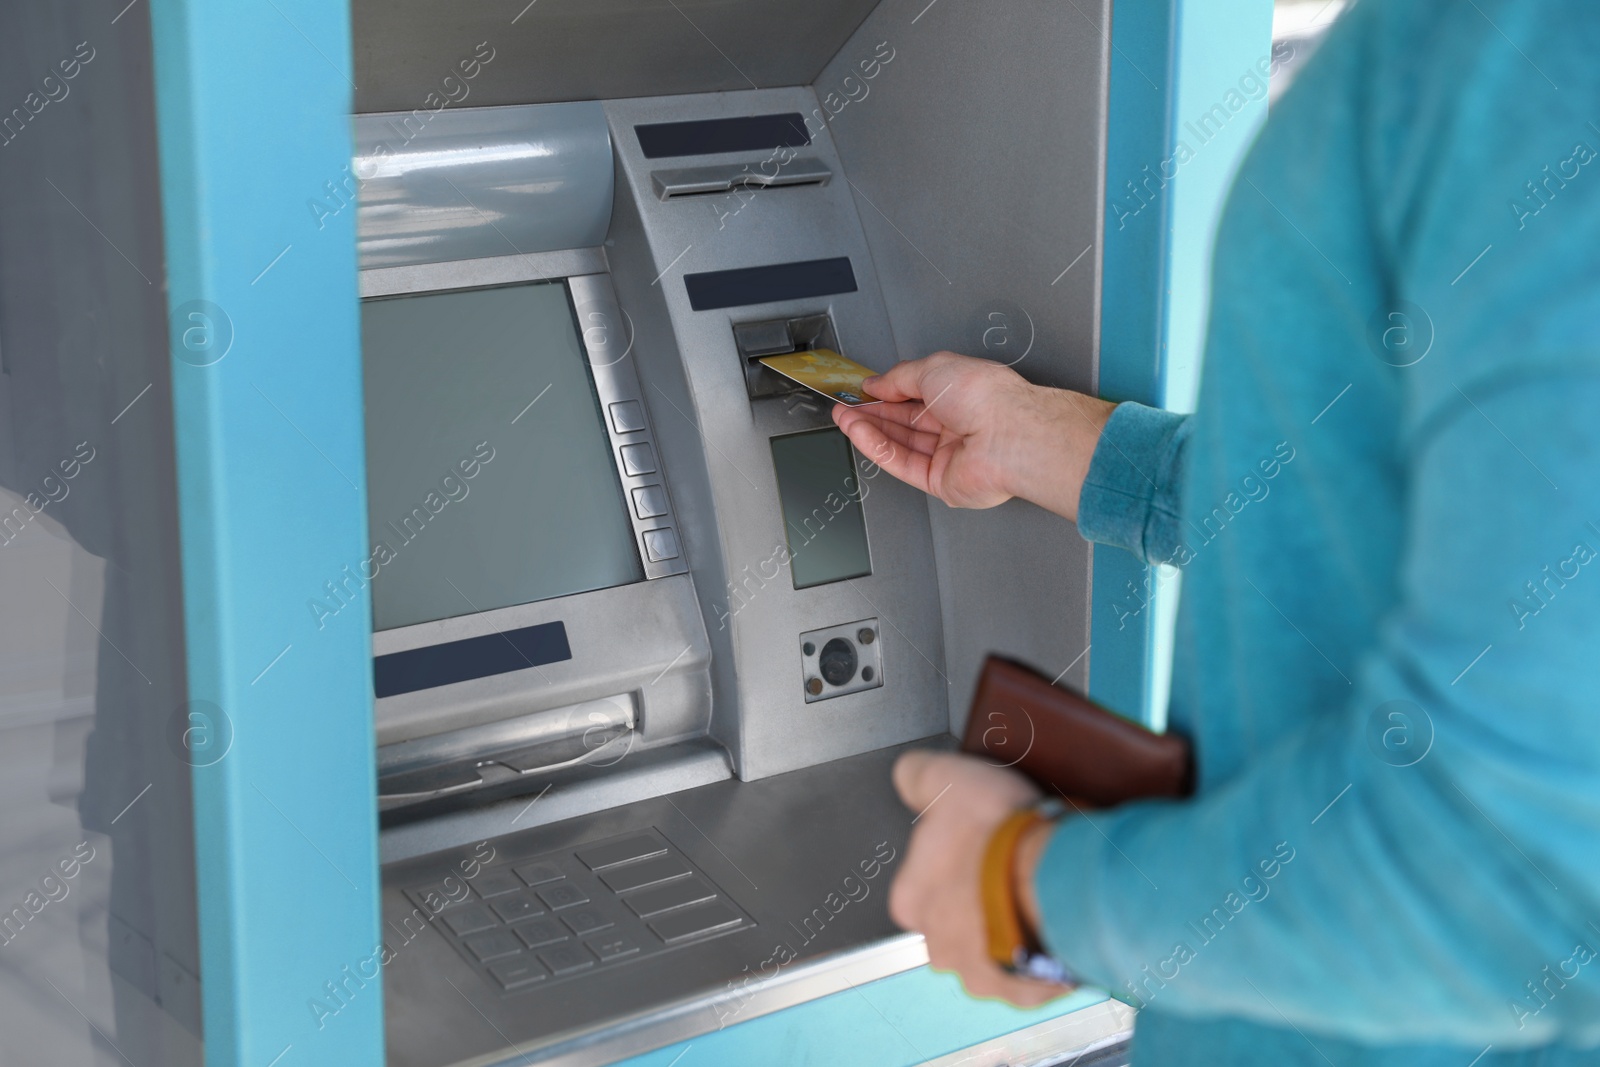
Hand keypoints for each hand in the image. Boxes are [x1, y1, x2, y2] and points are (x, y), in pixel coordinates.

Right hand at [831, 351, 1115, 520]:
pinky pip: (902, 463)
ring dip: (869, 429)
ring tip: (843, 417)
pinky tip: (858, 433)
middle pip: (905, 421)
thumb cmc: (986, 397)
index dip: (887, 392)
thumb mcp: (934, 369)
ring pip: (900, 443)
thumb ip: (899, 377)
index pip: (916, 395)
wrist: (1008, 436)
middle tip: (845, 405)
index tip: (861, 390)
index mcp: (961, 395)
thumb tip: (876, 383)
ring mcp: (948, 455)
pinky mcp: (940, 481)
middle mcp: (956, 425)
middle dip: (872, 412)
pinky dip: (877, 448)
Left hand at [888, 749, 1071, 1005]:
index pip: (921, 881)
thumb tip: (907, 773)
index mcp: (913, 900)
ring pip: (995, 949)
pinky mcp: (1027, 990)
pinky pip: (1034, 972)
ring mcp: (985, 973)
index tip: (977, 843)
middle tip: (1011, 867)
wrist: (1053, 879)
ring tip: (1038, 894)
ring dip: (1013, 928)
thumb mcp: (947, 779)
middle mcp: (942, 945)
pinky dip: (1044, 951)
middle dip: (982, 899)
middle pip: (957, 920)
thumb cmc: (999, 837)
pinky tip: (1055, 922)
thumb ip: (918, 776)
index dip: (951, 858)